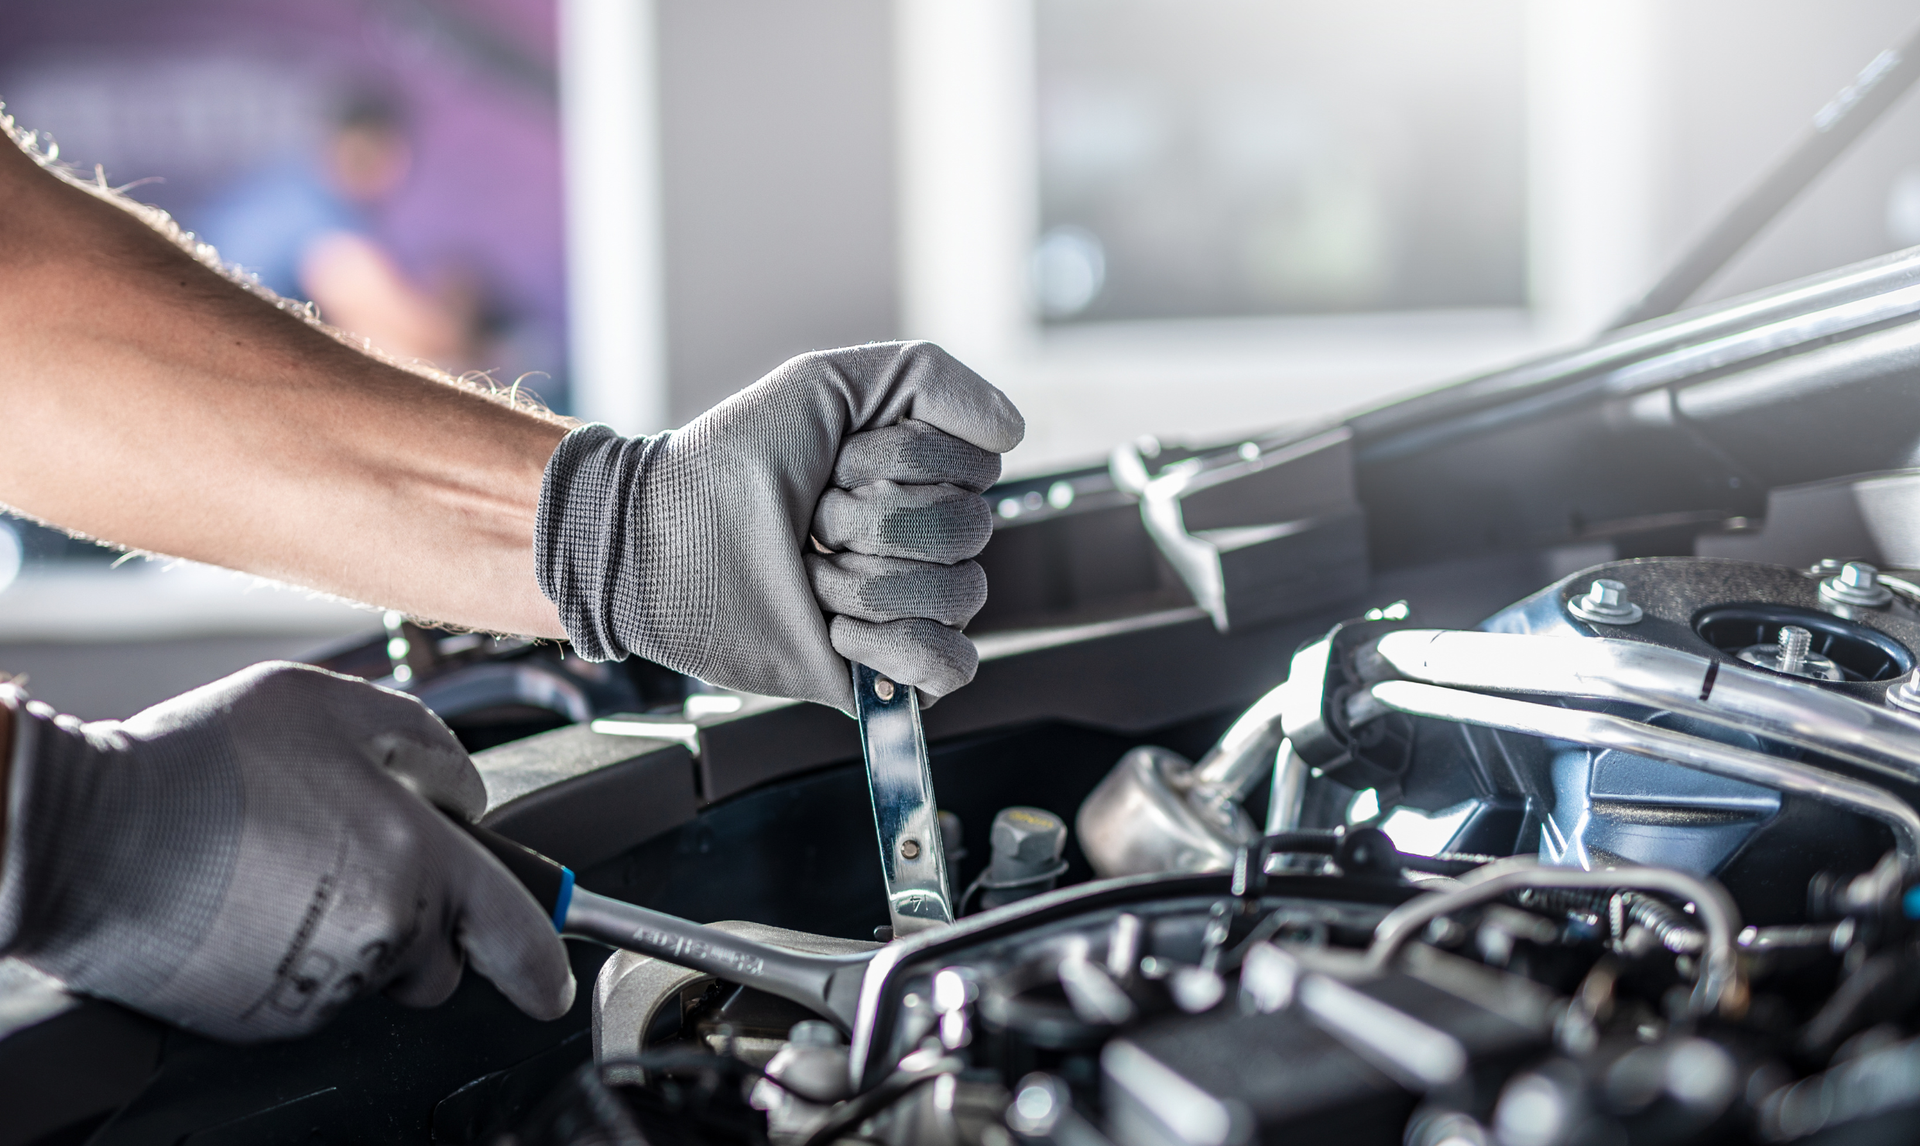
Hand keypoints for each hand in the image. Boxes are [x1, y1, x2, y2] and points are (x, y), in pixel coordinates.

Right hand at [0, 664, 573, 1041]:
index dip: (542, 960)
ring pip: (375, 972)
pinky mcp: (265, 1017)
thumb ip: (423, 740)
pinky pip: (314, 990)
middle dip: (426, 920)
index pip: (514, 930)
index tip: (549, 982)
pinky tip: (254, 902)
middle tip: (356, 858)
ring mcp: (320, 984)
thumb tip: (463, 788)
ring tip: (287, 869)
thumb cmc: (203, 764)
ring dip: (359, 931)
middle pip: (441, 957)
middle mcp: (379, 934)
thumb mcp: (331, 705)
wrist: (84, 834)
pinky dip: (300, 955)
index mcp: (414, 860)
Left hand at [536, 341, 1023, 712]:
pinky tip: (838, 631)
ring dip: (868, 584)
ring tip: (810, 576)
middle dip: (874, 523)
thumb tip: (1012, 430)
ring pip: (960, 596)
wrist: (657, 542)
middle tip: (811, 523)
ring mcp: (906, 607)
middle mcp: (921, 541)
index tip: (837, 462)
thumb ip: (929, 378)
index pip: (977, 468)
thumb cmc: (729, 463)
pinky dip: (895, 649)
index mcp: (919, 477)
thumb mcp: (824, 384)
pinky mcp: (886, 672)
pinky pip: (951, 666)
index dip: (903, 461)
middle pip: (969, 532)